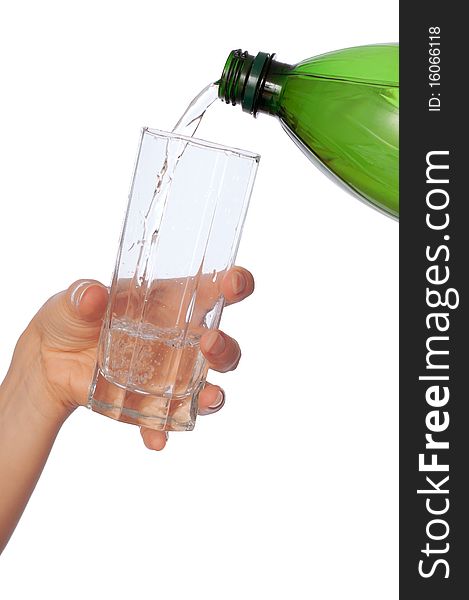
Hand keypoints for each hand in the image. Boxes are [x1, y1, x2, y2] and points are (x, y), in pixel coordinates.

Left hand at [7, 267, 253, 449]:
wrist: (48, 362)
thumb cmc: (71, 318)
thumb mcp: (72, 301)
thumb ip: (83, 297)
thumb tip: (92, 295)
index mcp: (169, 304)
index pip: (213, 291)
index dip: (234, 285)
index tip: (236, 284)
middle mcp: (178, 341)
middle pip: (221, 346)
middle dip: (226, 347)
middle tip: (210, 342)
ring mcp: (168, 376)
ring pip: (208, 387)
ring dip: (212, 393)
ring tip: (205, 396)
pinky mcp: (150, 404)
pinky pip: (166, 422)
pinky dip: (164, 431)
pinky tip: (156, 438)